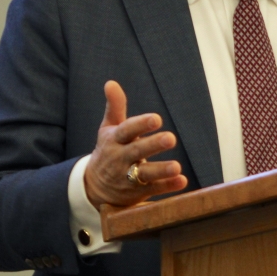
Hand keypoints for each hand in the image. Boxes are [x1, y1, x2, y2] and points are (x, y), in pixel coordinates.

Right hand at [83, 81, 187, 208]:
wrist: (94, 187)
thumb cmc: (108, 150)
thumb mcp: (108, 129)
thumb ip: (115, 107)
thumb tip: (111, 83)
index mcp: (113, 140)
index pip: (126, 131)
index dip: (140, 124)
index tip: (156, 118)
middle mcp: (119, 158)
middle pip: (137, 151)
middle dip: (153, 145)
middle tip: (171, 138)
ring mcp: (128, 177)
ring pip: (145, 174)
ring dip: (161, 170)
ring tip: (177, 167)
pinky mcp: (137, 193)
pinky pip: (154, 190)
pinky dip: (167, 186)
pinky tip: (182, 181)